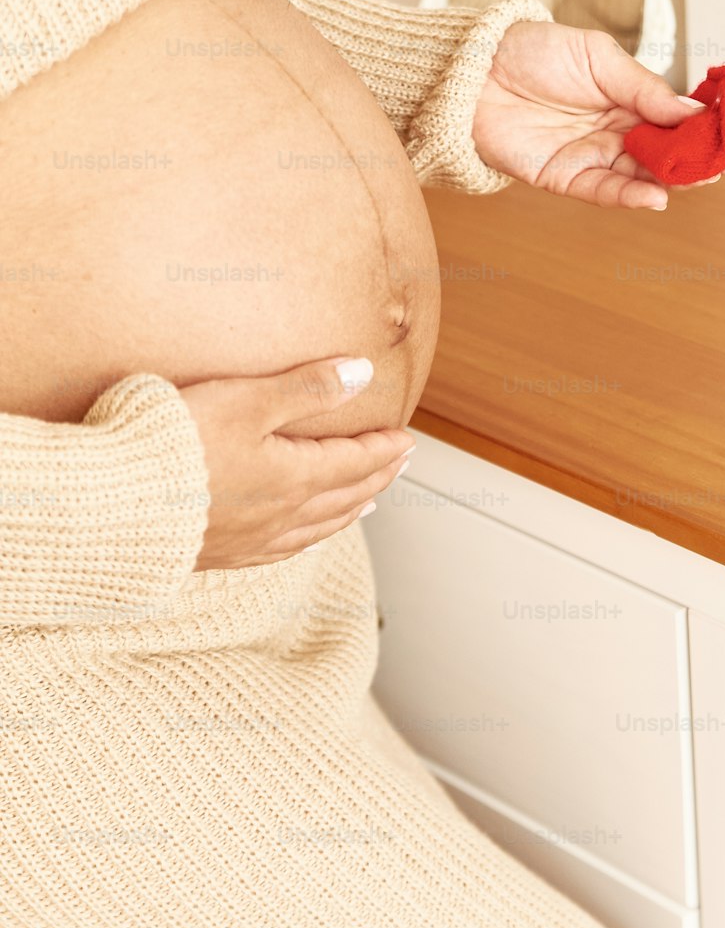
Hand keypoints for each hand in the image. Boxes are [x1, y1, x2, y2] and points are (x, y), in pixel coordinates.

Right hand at [179, 357, 413, 569]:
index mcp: (295, 478)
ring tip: (368, 504)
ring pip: (318, 527)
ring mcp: (252, 539)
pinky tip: (302, 539)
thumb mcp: (248, 401)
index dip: (384, 449)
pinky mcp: (220, 553)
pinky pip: (282, 550)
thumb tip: (362, 374)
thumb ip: (307, 388)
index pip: (355, 462)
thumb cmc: (178, 444)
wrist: (114, 504)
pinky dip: (307, 539)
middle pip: (345, 496)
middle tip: (399, 465)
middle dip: (377, 478)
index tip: (407, 439)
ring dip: (349, 511)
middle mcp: (282, 515)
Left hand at [473, 22, 724, 208]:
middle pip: (666, 152)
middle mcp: (614, 131)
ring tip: (702, 178)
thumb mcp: (598, 57)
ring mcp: (591, 156)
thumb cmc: (531, 52)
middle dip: (700, 158)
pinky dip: (630, 196)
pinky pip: (604, 191)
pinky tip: (657, 196)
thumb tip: (692, 112)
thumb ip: (644, 89)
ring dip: (673, 179)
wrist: (474, 70)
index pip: (676, 119)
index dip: (706, 128)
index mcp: (627, 98)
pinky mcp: (564, 178)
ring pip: (642, 174)